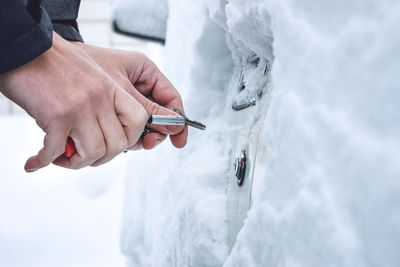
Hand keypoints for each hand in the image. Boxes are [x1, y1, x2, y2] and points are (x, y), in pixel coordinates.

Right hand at [0, 33, 147, 171]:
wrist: (24, 46)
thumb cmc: (54, 62)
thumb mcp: (92, 75)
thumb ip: (104, 100)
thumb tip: (106, 131)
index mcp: (111, 88)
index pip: (139, 120)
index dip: (130, 138)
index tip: (114, 144)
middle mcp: (99, 98)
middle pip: (118, 144)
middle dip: (102, 158)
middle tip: (85, 157)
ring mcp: (80, 107)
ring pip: (94, 152)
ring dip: (77, 163)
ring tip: (63, 159)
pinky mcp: (56, 115)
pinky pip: (56, 151)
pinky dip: (43, 161)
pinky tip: (36, 161)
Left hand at [71, 42, 187, 149]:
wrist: (51, 65)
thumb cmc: (84, 65)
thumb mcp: (120, 89)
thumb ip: (147, 108)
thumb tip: (174, 125)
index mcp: (146, 73)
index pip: (171, 98)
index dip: (178, 121)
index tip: (179, 140)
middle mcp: (139, 87)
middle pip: (158, 117)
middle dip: (154, 133)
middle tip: (147, 144)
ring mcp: (127, 101)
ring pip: (142, 127)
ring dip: (137, 139)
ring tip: (124, 143)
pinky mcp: (114, 112)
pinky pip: (126, 129)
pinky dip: (122, 139)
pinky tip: (112, 142)